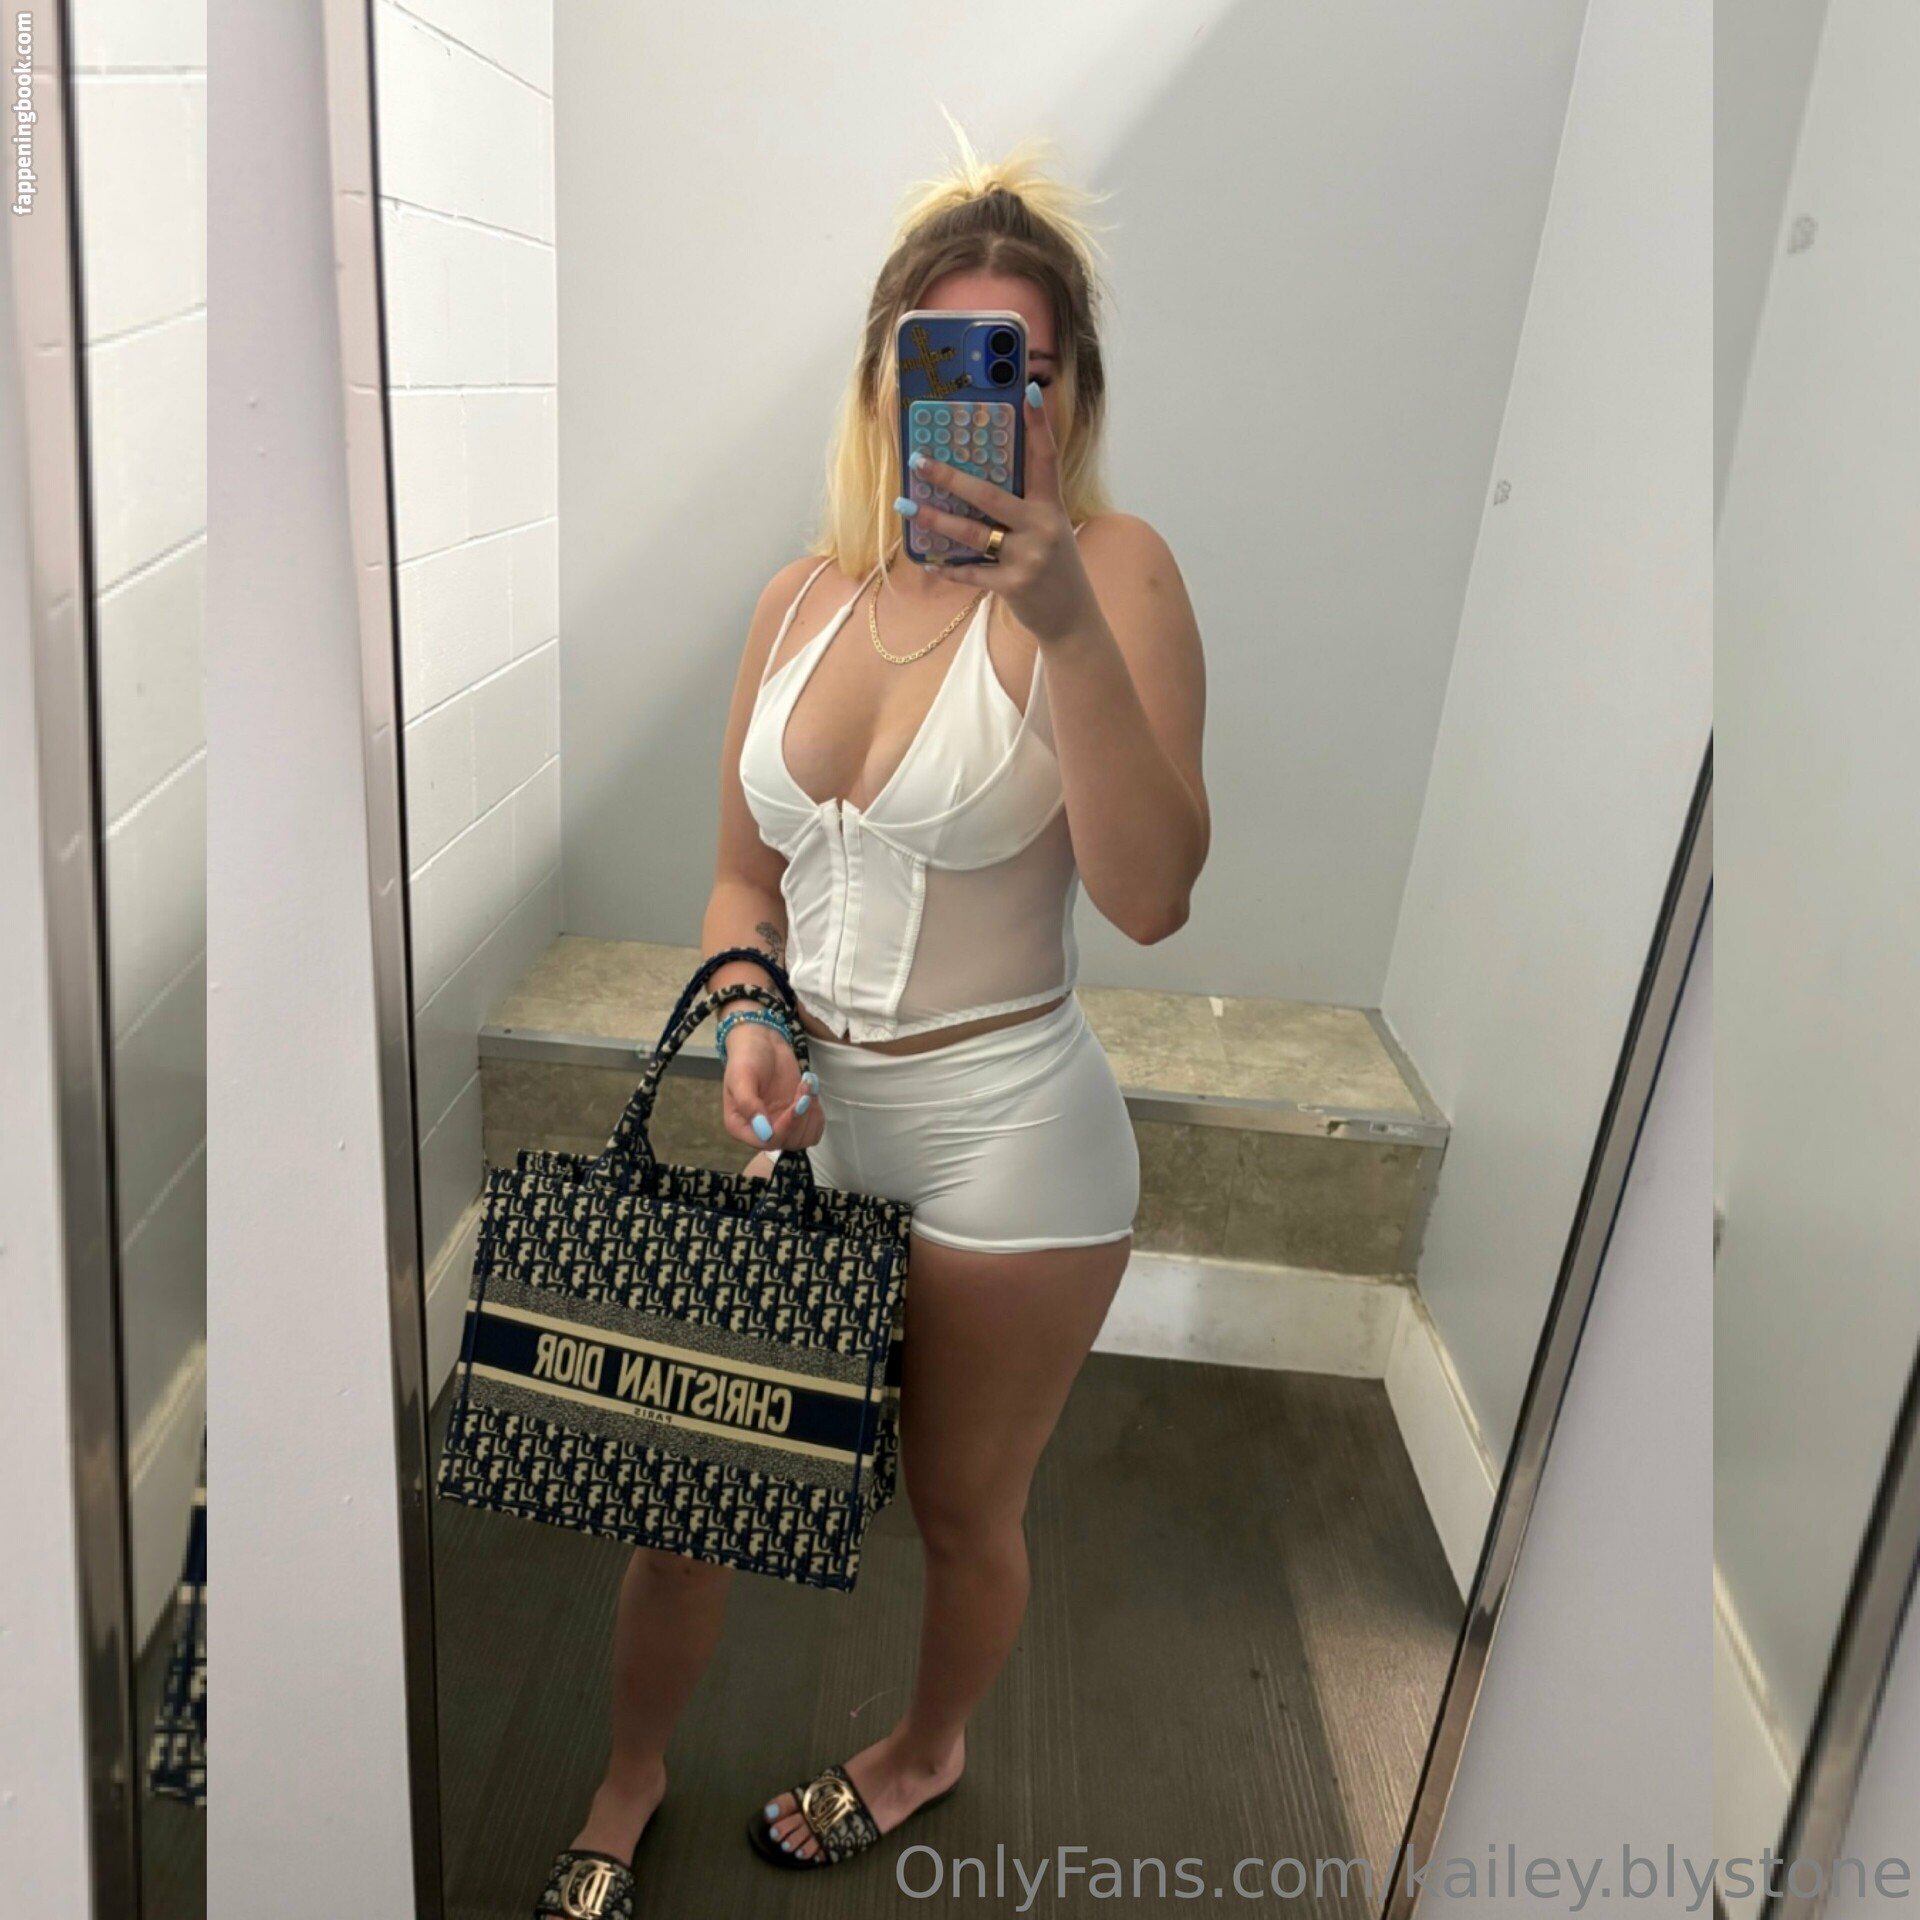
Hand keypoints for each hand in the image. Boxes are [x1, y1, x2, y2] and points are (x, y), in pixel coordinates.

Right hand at [721, 1023, 822, 1152]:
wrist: (763, 1041)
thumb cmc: (747, 1057)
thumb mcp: (742, 1077)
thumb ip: (749, 1105)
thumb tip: (764, 1133)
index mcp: (740, 1126)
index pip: (767, 1142)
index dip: (786, 1127)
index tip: (796, 1102)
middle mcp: (760, 1130)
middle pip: (789, 1141)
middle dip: (802, 1116)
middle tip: (803, 1087)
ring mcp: (780, 1124)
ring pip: (804, 1138)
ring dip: (812, 1113)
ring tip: (807, 1086)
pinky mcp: (796, 1117)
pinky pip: (813, 1130)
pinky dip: (818, 1113)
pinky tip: (811, 1091)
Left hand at [898, 381, 1097, 644]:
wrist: (1072, 619)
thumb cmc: (1055, 568)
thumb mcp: (1050, 530)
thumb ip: (1024, 507)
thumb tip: (978, 483)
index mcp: (1052, 507)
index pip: (1046, 457)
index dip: (1039, 424)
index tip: (1029, 391)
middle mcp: (1042, 527)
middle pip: (990, 495)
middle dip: (951, 477)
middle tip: (919, 461)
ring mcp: (1027, 557)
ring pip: (972, 532)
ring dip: (934, 519)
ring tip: (906, 506)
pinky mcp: (1013, 586)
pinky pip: (971, 572)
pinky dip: (948, 567)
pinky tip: (928, 561)